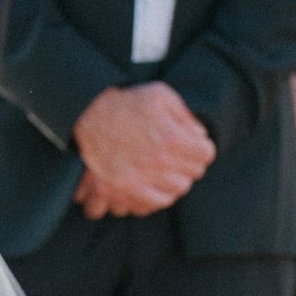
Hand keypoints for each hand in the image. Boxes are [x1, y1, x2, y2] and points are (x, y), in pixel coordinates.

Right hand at [70, 81, 213, 216]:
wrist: (88, 114)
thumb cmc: (126, 102)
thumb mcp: (160, 95)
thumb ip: (186, 114)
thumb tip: (200, 135)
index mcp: (172, 137)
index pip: (207, 154)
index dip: (202, 148)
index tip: (193, 146)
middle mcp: (161, 160)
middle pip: (195, 172)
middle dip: (190, 162)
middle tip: (179, 156)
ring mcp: (144, 175)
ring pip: (179, 188)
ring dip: (177, 178)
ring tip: (168, 169)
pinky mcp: (128, 186)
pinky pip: (158, 201)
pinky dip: (161, 194)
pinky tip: (157, 183)